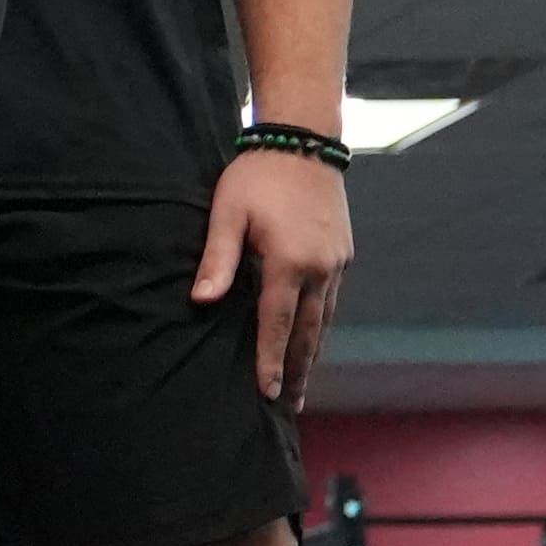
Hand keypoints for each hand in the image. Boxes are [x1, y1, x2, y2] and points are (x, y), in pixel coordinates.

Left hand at [199, 143, 354, 404]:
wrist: (303, 140)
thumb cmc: (257, 176)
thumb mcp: (228, 213)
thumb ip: (217, 259)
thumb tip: (202, 301)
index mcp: (289, 261)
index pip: (277, 324)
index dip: (271, 360)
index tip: (269, 393)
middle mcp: (320, 268)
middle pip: (309, 332)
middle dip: (300, 370)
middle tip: (293, 405)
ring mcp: (336, 261)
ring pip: (325, 319)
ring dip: (314, 352)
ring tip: (304, 383)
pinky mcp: (343, 253)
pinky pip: (332, 300)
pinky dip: (322, 325)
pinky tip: (313, 339)